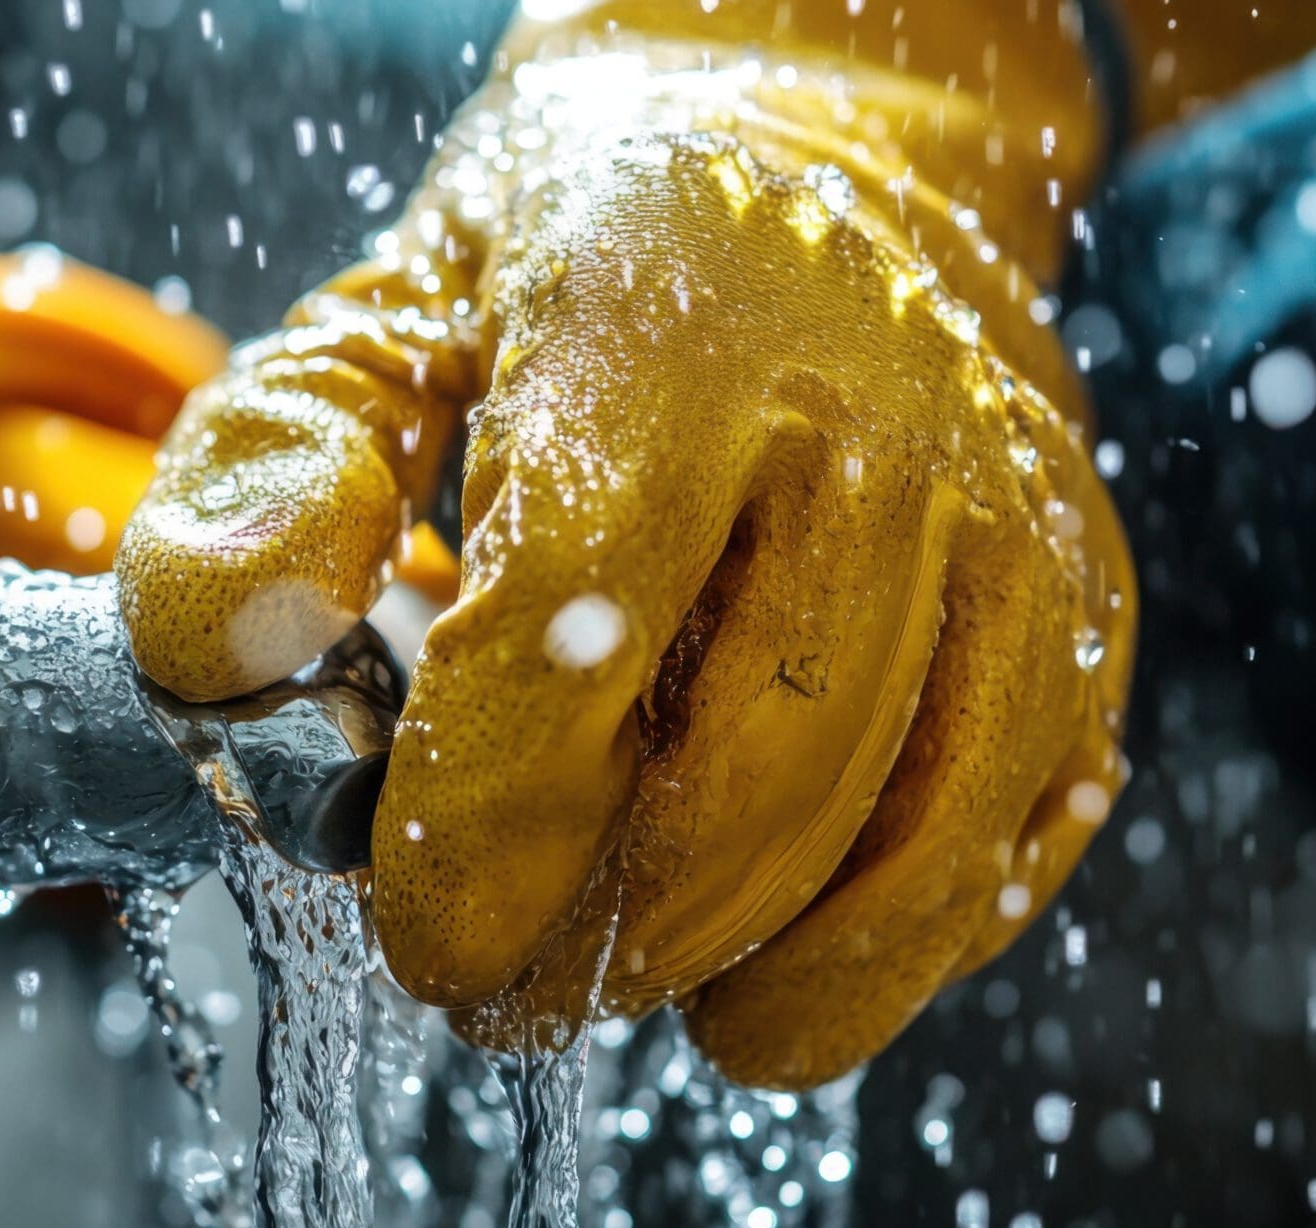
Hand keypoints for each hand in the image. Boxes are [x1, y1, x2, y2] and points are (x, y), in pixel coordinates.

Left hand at [115, 2, 1136, 1087]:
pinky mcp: (1083, 600)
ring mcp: (1008, 517)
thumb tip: (233, 647)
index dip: (485, 830)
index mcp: (665, 333)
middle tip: (500, 990)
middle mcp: (875, 423)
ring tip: (619, 981)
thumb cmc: (572, 263)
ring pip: (902, 836)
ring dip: (741, 968)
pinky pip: (1009, 833)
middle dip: (602, 937)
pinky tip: (771, 953)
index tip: (421, 937)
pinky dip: (890, 946)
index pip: (573, 636)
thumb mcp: (382, 314)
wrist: (826, 149)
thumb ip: (277, 466)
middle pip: (749, 775)